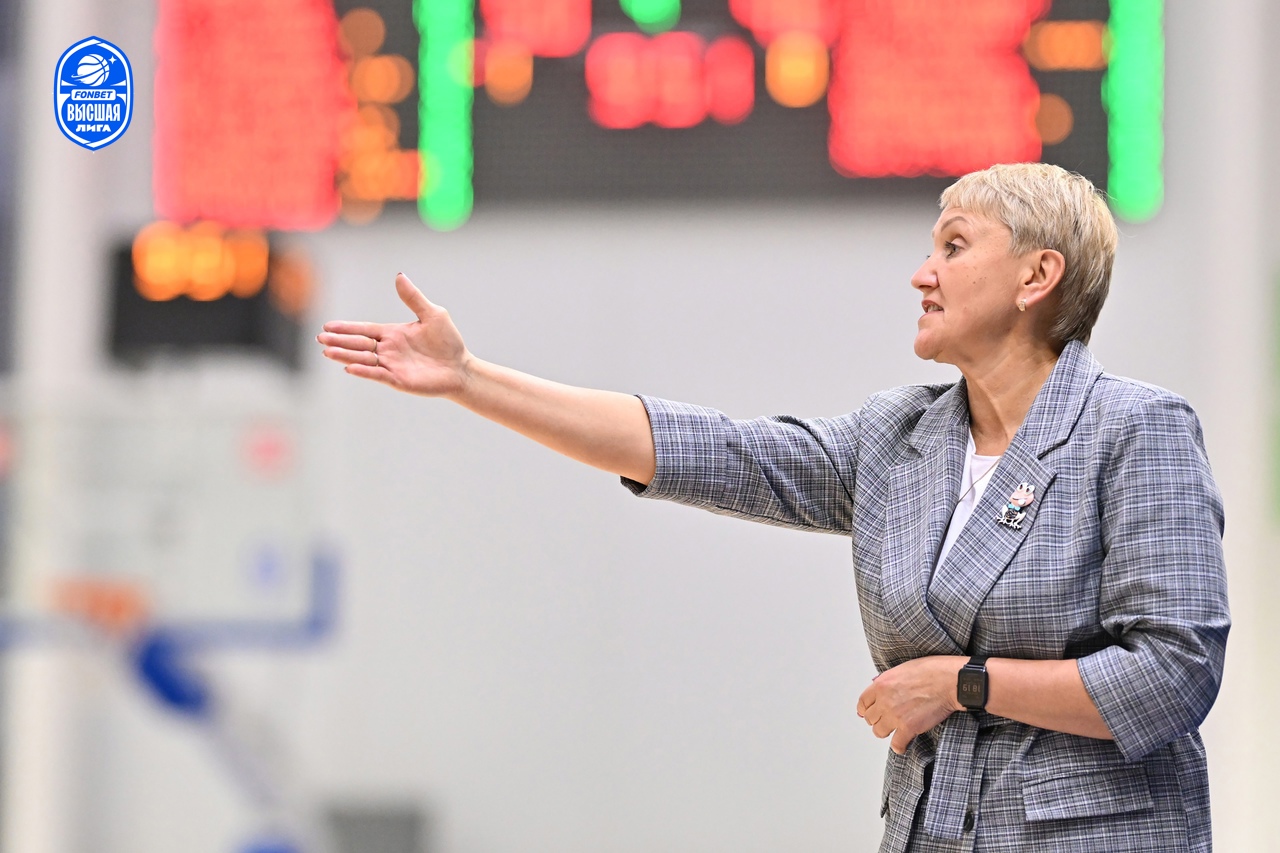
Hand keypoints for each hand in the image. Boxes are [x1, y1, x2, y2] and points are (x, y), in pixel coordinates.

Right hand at [317, 273, 471, 397]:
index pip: (364, 330)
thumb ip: (413, 298)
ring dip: (345, 356)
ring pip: (363, 359)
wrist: (460, 368)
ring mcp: (391, 365)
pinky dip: (364, 371)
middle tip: (320, 338)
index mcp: (392, 334)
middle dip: (339, 341)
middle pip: (358, 344)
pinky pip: (377, 374)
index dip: (346, 328)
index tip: (327, 326)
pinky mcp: (398, 380)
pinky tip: (350, 367)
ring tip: (328, 352)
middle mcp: (388, 349)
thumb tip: (399, 275)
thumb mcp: (432, 314)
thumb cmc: (448, 342)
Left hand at [856, 656, 964, 754]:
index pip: (862, 703)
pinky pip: (896, 745)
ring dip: (887, 732)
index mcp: (881, 684)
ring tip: (895, 730)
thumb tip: (880, 689)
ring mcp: (895, 715)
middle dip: (878, 719)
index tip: (869, 713)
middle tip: (886, 720)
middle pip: (870, 718)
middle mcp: (884, 700)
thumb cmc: (932, 671)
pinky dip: (900, 746)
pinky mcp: (908, 728)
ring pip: (879, 732)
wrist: (949, 681)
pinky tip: (904, 743)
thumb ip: (888, 681)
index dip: (865, 709)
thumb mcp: (902, 669)